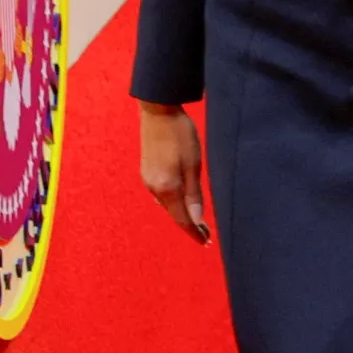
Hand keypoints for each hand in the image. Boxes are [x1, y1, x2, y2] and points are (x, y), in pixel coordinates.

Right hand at [138, 102, 211, 245]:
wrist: (158, 111)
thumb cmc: (180, 135)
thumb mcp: (193, 165)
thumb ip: (194, 195)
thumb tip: (197, 219)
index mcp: (167, 188)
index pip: (182, 219)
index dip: (194, 232)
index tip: (206, 241)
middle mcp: (154, 188)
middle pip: (174, 214)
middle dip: (189, 224)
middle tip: (206, 233)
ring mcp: (148, 180)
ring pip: (167, 204)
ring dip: (181, 212)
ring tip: (196, 219)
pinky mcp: (146, 172)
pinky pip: (161, 194)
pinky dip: (173, 200)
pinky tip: (181, 199)